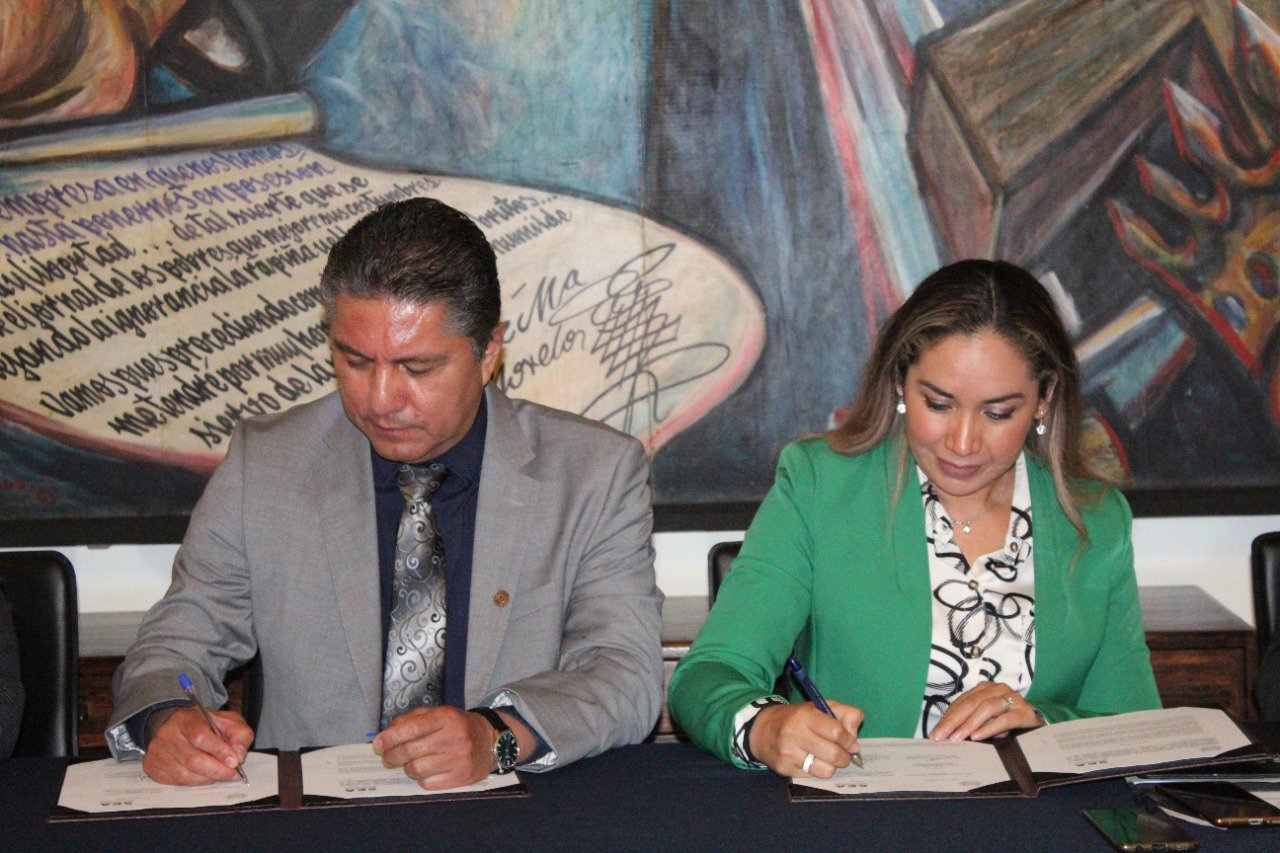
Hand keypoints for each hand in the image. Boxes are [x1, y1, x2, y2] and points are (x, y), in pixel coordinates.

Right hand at [141, 707, 252, 785]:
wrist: (174, 725)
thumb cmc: (204, 725)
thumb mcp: (227, 721)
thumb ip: (240, 734)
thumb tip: (238, 756)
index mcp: (185, 718)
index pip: (201, 737)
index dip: (219, 751)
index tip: (234, 762)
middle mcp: (166, 734)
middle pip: (193, 760)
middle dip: (217, 770)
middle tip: (232, 774)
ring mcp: (156, 751)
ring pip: (185, 775)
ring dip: (207, 779)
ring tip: (219, 774)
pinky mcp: (151, 766)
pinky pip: (176, 782)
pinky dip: (194, 782)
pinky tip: (203, 776)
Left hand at [372, 707, 497, 790]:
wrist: (491, 741)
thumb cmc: (458, 726)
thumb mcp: (439, 714)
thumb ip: (412, 719)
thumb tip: (386, 733)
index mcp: (447, 717)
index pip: (413, 728)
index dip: (391, 737)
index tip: (377, 744)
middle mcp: (454, 737)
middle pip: (411, 750)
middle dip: (392, 756)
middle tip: (386, 758)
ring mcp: (459, 758)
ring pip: (417, 769)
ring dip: (408, 768)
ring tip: (410, 763)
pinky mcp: (462, 777)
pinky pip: (428, 783)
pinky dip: (421, 779)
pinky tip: (426, 771)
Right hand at [748, 700, 862, 777]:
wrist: (762, 730)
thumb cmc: (797, 718)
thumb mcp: (820, 707)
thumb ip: (845, 713)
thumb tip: (854, 737)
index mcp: (805, 715)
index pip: (836, 732)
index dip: (849, 740)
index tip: (850, 743)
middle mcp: (794, 733)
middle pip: (834, 754)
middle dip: (844, 757)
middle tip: (843, 754)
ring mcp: (788, 753)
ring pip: (826, 770)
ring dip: (832, 766)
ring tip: (827, 758)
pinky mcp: (784, 769)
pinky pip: (813, 777)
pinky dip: (817, 771)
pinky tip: (810, 761)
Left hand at [929, 681, 1042, 741]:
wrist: (1040, 726)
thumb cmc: (1009, 724)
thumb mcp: (987, 721)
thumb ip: (970, 722)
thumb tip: (946, 735)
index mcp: (985, 689)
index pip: (961, 702)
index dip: (947, 718)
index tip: (935, 734)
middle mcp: (998, 689)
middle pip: (970, 703)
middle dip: (953, 721)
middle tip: (941, 737)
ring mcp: (1013, 699)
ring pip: (986, 708)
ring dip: (969, 724)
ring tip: (957, 738)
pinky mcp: (1025, 713)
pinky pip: (1004, 719)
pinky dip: (989, 728)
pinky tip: (978, 737)